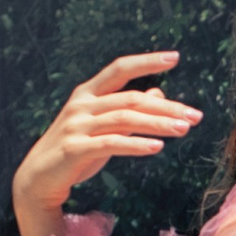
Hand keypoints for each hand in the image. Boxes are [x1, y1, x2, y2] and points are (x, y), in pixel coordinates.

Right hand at [11, 52, 201, 235]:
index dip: (146, 61)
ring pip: (124, 119)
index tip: (175, 57)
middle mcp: (82, 105)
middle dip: (167, 107)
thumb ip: (128, 110)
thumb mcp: (104, 127)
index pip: (120, 69)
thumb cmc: (77, 150)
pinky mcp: (75, 149)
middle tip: (195, 116)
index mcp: (88, 94)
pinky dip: (135, 145)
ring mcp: (77, 126)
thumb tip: (159, 94)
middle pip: (131, 99)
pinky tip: (157, 147)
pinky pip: (110, 144)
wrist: (40, 178)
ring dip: (157, 124)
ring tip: (184, 129)